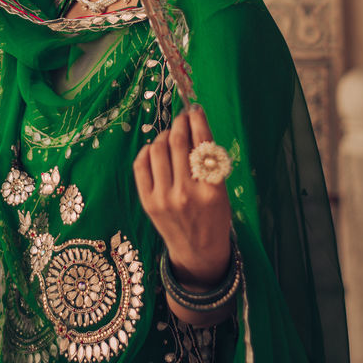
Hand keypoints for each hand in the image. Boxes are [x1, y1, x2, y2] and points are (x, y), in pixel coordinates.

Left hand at [133, 106, 231, 287]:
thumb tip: (193, 124)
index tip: (194, 109)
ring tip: (170, 135)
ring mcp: (164, 198)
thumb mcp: (221, 191)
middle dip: (179, 122)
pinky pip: (141, 165)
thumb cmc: (214, 217)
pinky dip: (147, 151)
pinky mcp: (148, 202)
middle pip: (177, 142)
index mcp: (211, 190)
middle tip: (182, 117)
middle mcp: (187, 193)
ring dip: (164, 135)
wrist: (198, 252)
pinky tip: (154, 150)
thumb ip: (208, 161)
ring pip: (158, 149)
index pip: (202, 143)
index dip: (197, 120)